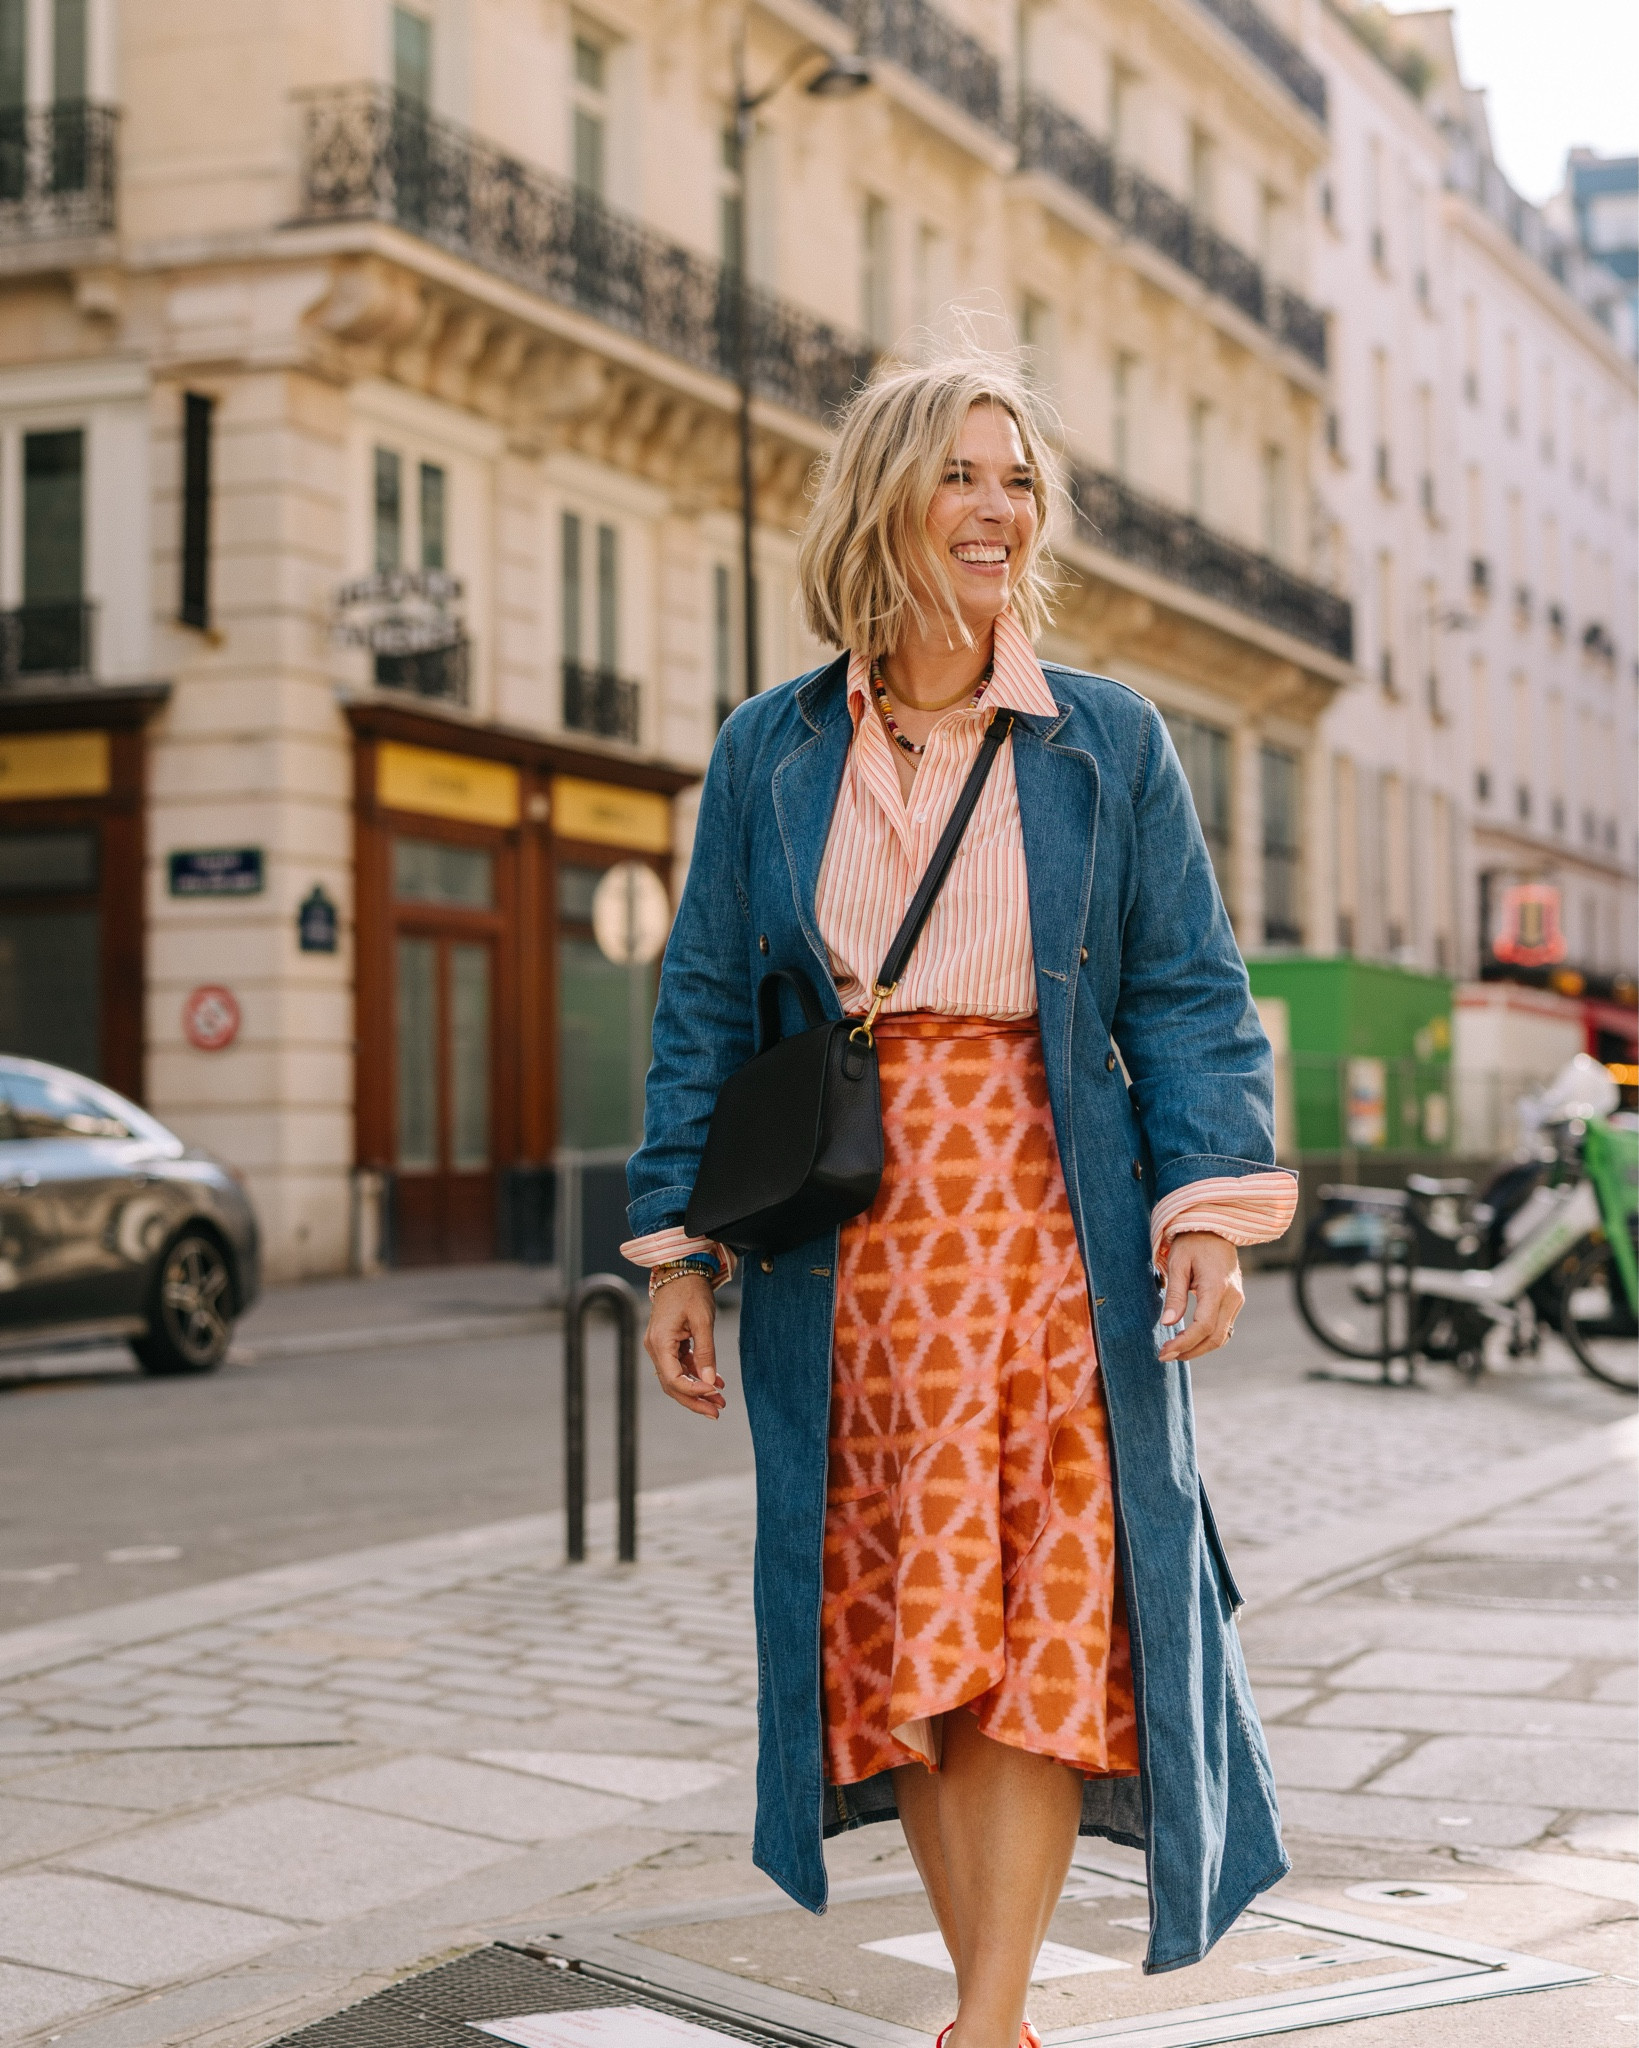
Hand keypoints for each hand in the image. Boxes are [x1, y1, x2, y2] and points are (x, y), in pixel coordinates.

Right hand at [643, 1275, 724, 1418]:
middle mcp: (655, 1347)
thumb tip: (710, 1383)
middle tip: (716, 1412)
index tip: (714, 1394)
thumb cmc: (691, 1290)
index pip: (673, 1378)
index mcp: (660, 1342)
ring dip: (698, 1390)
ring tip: (720, 1401)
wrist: (681, 1269)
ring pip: (677, 1378)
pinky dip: (697, 1375)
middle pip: (672, 1385)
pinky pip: (681, 1366)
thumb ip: (706, 1352)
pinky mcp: (668, 1343)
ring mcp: (660, 1346)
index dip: (693, 1391)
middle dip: (695, 1400)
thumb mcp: (703, 1320)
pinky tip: (716, 1383)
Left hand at [1157, 1232, 1243, 1362]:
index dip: (1184, 1343)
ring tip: (1174, 1351)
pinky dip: (1208, 1339)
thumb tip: (1168, 1323)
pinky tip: (1189, 1341)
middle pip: (1215, 1337)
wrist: (1214, 1229)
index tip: (1164, 1352)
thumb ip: (1174, 1294)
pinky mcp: (1236, 1301)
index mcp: (1217, 1287)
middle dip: (1190, 1351)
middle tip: (1165, 1356)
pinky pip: (1224, 1328)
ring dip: (1199, 1348)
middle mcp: (1233, 1297)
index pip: (1203, 1326)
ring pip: (1222, 1336)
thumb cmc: (1192, 1243)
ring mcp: (1237, 1300)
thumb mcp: (1177, 1264)